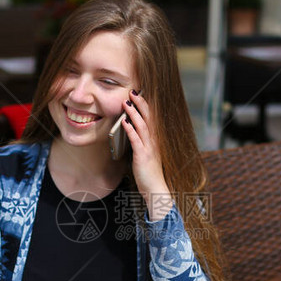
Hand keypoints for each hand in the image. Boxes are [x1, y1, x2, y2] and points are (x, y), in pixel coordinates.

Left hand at [122, 90, 170, 219]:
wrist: (157, 189)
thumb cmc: (150, 174)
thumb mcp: (147, 155)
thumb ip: (141, 143)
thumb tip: (132, 132)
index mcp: (156, 140)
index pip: (152, 118)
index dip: (146, 105)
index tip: (139, 94)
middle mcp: (154, 141)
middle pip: (148, 118)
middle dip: (141, 103)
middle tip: (133, 91)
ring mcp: (149, 148)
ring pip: (142, 126)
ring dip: (134, 112)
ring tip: (126, 102)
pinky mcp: (143, 156)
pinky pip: (136, 139)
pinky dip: (130, 129)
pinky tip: (124, 121)